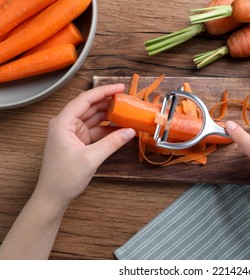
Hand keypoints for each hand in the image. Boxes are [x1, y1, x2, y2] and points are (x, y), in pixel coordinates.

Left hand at [35, 84, 134, 208]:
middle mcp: (66, 124)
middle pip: (90, 107)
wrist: (53, 196)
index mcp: (62, 123)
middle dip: (108, 103)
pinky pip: (95, 131)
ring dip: (109, 116)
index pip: (85, 100)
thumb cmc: (64, 178)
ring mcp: (72, 133)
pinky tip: (120, 129)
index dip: (103, 91)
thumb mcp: (91, 159)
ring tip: (127, 113)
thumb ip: (112, 143)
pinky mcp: (78, 142)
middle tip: (127, 100)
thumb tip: (130, 131)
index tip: (120, 88)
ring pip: (94, 118)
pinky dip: (108, 130)